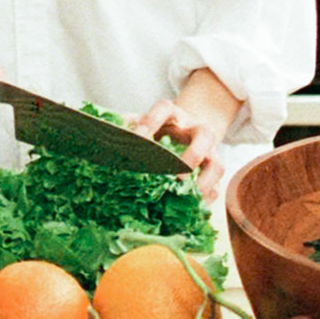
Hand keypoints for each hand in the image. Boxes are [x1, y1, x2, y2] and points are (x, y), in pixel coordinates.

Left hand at [133, 68, 241, 200]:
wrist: (185, 130)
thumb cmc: (157, 129)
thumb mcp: (141, 123)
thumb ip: (125, 126)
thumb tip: (102, 135)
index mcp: (173, 114)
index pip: (164, 110)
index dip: (150, 122)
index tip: (135, 140)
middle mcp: (195, 131)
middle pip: (204, 135)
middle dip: (192, 155)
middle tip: (176, 175)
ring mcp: (209, 152)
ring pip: (217, 165)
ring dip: (203, 182)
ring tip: (187, 196)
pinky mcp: (212, 173)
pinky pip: (216, 187)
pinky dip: (204, 199)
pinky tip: (190, 209)